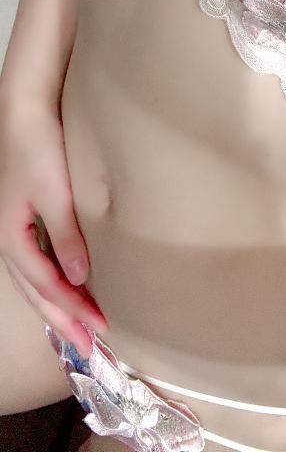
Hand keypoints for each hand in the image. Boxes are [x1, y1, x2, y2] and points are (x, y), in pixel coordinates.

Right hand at [0, 96, 108, 357]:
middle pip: (37, 292)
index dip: (73, 311)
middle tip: (90, 350)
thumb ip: (66, 236)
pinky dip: (56, 281)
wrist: (26, 109)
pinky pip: (40, 261)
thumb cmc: (39, 147)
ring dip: (59, 305)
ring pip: (36, 279)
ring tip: (81, 329)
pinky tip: (71, 286)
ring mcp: (16, 228)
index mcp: (11, 237)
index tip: (101, 331)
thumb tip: (80, 277)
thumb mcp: (55, 193)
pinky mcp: (27, 216)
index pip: (45, 286)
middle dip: (63, 322)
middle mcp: (9, 238)